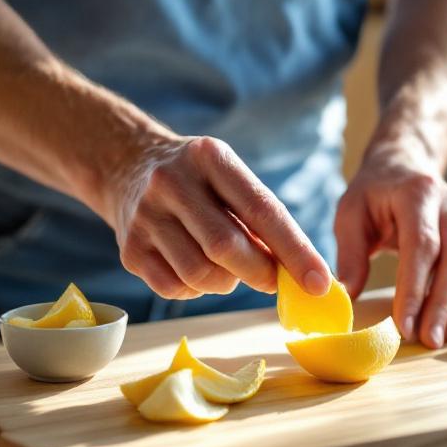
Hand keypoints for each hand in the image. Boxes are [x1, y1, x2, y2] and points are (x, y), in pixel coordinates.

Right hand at [109, 135, 331, 299]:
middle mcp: (172, 182)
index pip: (262, 209)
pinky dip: (197, 289)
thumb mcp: (229, 177)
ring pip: (201, 274)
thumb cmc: (199, 180)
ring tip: (227, 266)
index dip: (295, 250)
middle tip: (274, 280)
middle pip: (227, 247)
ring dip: (227, 282)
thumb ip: (262, 217)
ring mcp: (145, 216)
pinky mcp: (128, 250)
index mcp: (210, 157)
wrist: (126, 166)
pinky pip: (175, 289)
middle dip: (261, 273)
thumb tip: (299, 273)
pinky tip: (196, 268)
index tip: (320, 283)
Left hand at [334, 148, 446, 347]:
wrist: (404, 167)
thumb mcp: (350, 214)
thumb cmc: (373, 195)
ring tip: (444, 336)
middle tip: (429, 340)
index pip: (423, 245)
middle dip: (444, 304)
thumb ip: (349, 254)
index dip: (415, 288)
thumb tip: (348, 295)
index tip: (404, 325)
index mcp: (417, 194)